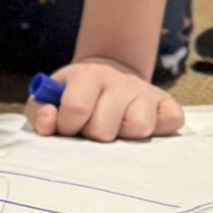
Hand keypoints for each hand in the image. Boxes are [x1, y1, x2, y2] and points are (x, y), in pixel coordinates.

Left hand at [27, 56, 183, 142]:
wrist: (107, 79)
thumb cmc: (75, 98)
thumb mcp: (50, 99)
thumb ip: (40, 111)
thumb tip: (49, 124)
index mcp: (87, 75)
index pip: (76, 108)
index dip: (68, 126)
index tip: (68, 128)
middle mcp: (119, 80)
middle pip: (105, 128)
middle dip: (94, 136)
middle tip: (93, 130)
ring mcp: (145, 92)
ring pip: (139, 127)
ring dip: (125, 137)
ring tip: (117, 130)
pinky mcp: (167, 104)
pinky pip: (172, 121)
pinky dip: (160, 130)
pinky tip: (145, 128)